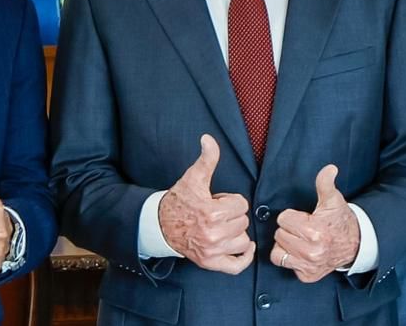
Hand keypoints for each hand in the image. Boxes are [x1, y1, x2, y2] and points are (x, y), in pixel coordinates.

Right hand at [158, 134, 253, 273]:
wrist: (160, 225)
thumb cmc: (180, 200)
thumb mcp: (193, 177)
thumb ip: (207, 158)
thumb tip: (208, 139)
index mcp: (212, 213)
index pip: (242, 205)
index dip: (231, 200)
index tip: (218, 201)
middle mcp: (213, 234)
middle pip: (243, 222)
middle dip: (232, 216)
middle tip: (216, 213)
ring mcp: (212, 251)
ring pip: (243, 241)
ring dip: (236, 233)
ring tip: (221, 227)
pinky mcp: (210, 263)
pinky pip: (236, 266)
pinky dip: (243, 258)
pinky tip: (244, 247)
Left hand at [272, 165, 361, 282]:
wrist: (356, 244)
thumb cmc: (340, 221)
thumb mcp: (333, 200)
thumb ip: (325, 183)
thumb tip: (329, 169)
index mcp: (314, 231)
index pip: (283, 219)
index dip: (292, 216)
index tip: (304, 217)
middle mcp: (310, 251)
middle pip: (279, 235)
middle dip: (289, 230)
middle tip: (302, 228)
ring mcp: (308, 266)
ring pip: (278, 253)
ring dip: (286, 245)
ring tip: (298, 240)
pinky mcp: (307, 276)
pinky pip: (285, 266)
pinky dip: (291, 259)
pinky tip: (301, 252)